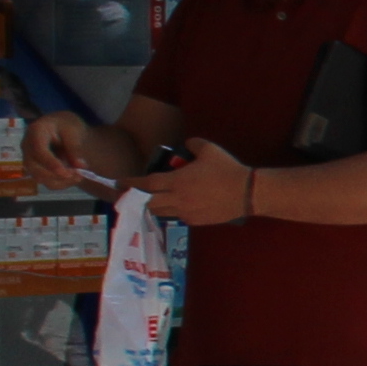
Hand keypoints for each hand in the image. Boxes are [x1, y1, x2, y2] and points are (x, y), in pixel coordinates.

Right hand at [20, 107, 102, 188]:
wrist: (59, 127)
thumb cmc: (65, 125)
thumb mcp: (73, 129)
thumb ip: (75, 147)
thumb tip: (80, 166)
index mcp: (35, 131)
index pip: (38, 150)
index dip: (51, 163)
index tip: (67, 173)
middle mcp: (27, 147)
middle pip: (35, 167)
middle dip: (57, 175)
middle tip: (80, 175)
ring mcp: (29, 159)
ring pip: (40, 177)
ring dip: (61, 181)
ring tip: (80, 176)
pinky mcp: (35, 169)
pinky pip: (45, 181)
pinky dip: (61, 183)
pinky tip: (74, 178)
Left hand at [136, 141, 255, 225]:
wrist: (246, 193)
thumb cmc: (227, 170)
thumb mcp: (209, 149)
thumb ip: (193, 144)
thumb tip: (186, 144)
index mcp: (176, 181)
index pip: (146, 184)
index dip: (130, 184)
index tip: (119, 183)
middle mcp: (176, 199)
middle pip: (148, 203)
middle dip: (138, 199)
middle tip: (132, 196)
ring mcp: (185, 212)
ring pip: (161, 212)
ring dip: (154, 206)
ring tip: (153, 201)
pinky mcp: (195, 221)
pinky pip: (178, 217)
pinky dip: (174, 211)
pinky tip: (180, 205)